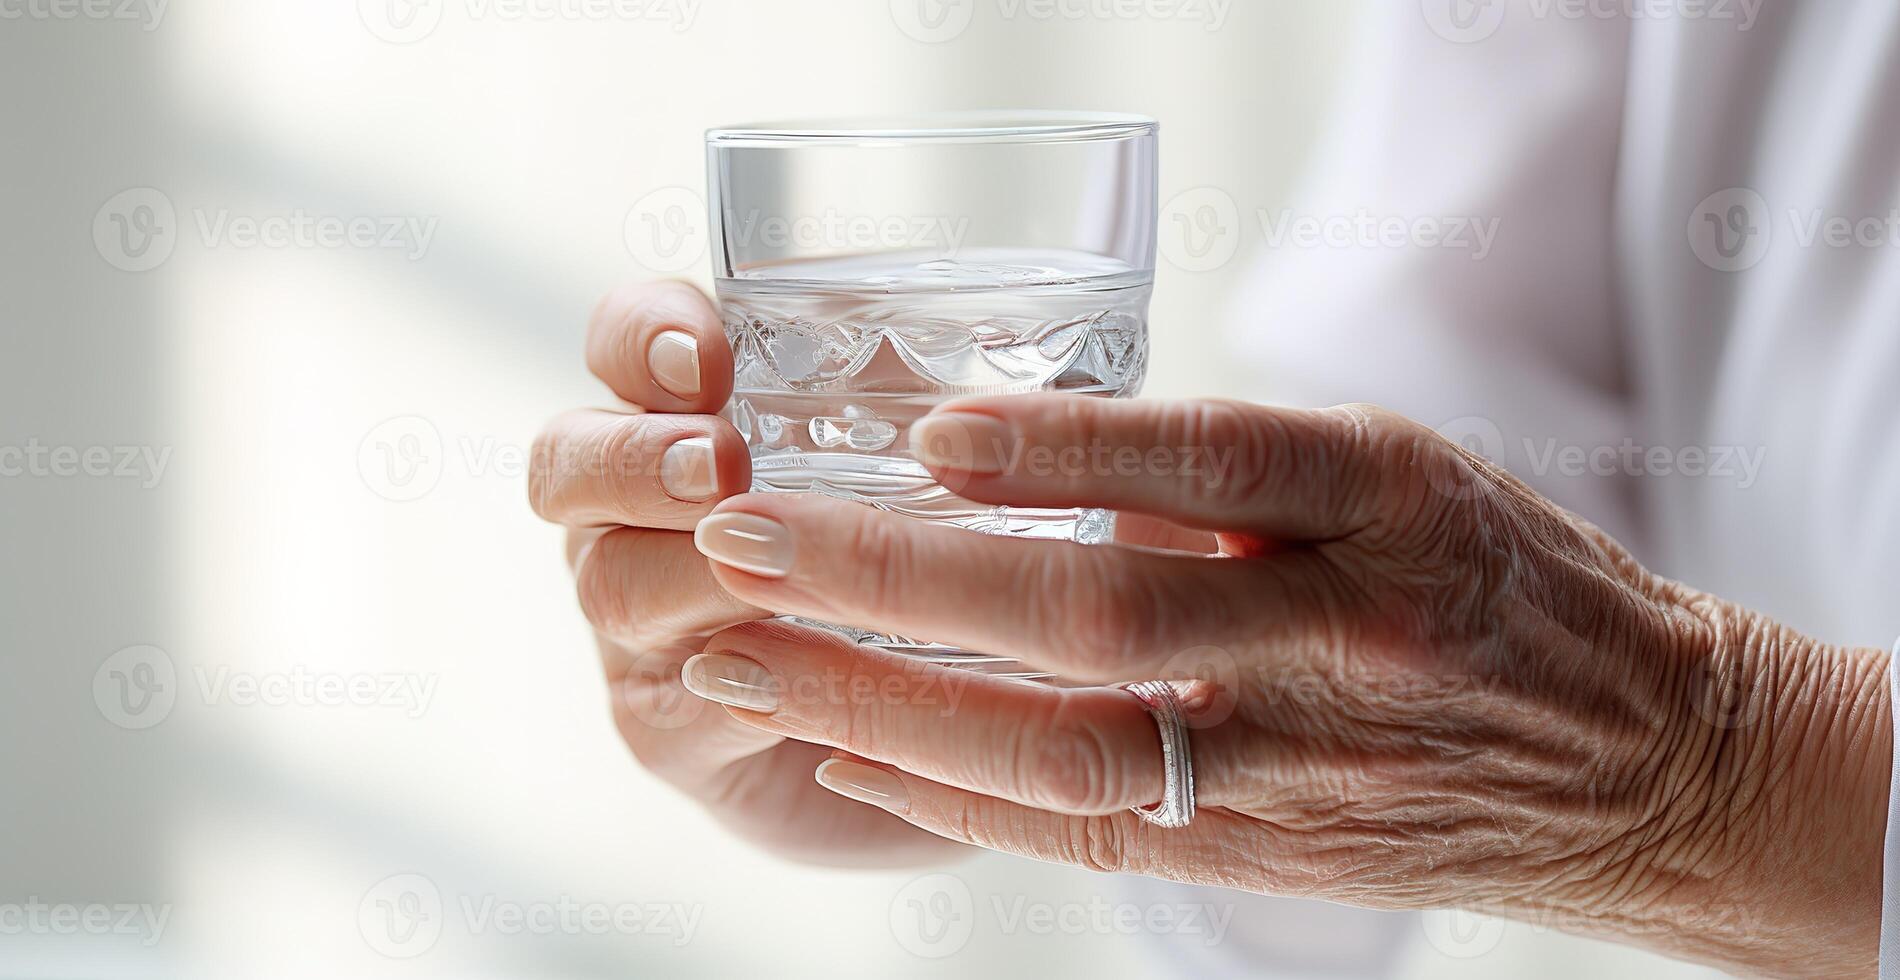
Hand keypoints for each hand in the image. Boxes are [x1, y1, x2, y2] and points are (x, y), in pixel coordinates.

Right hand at [528, 279, 962, 865]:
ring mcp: (639, 620)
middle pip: (567, 458)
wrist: (922, 725)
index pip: (628, 341)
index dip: (644, 335)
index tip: (705, 349)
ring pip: (609, 580)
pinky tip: (790, 677)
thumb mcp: (927, 453)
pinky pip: (680, 697)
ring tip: (755, 560)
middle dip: (633, 453)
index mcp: (692, 412)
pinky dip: (740, 678)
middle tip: (719, 461)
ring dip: (681, 568)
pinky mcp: (672, 724)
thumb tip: (1074, 327)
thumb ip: (937, 394)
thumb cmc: (926, 554)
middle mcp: (638, 508)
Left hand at [683, 396, 1891, 977]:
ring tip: (740, 651)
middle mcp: (1343, 639)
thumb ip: (1224, 481)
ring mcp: (1301, 764)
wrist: (1637, 758)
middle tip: (747, 533)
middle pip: (1097, 614)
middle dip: (897, 578)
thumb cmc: (1495, 581)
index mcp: (1388, 505)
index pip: (1210, 460)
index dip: (1059, 445)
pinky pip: (1084, 831)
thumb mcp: (1400, 478)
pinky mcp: (1266, 851)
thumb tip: (1021, 472)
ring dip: (880, 701)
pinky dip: (949, 790)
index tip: (922, 431)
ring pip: (1064, 749)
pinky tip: (840, 742)